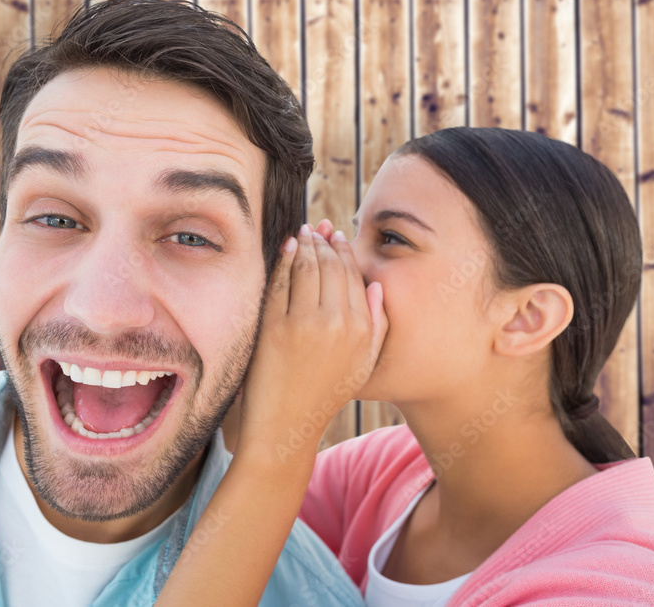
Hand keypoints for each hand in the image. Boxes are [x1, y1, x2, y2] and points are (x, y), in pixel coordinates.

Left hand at [236, 224, 386, 463]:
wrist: (288, 425)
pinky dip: (284, 260)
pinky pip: (282, 281)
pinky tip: (286, 249)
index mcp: (362, 329)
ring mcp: (305, 322)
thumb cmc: (326, 393)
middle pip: (331, 266)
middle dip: (324, 241)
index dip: (344, 251)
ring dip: (305, 244)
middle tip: (317, 228)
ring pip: (307, 267)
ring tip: (303, 233)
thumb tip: (377, 287)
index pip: (354, 275)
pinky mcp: (276, 326)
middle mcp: (338, 322)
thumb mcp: (364, 364)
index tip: (337, 237)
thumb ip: (377, 325)